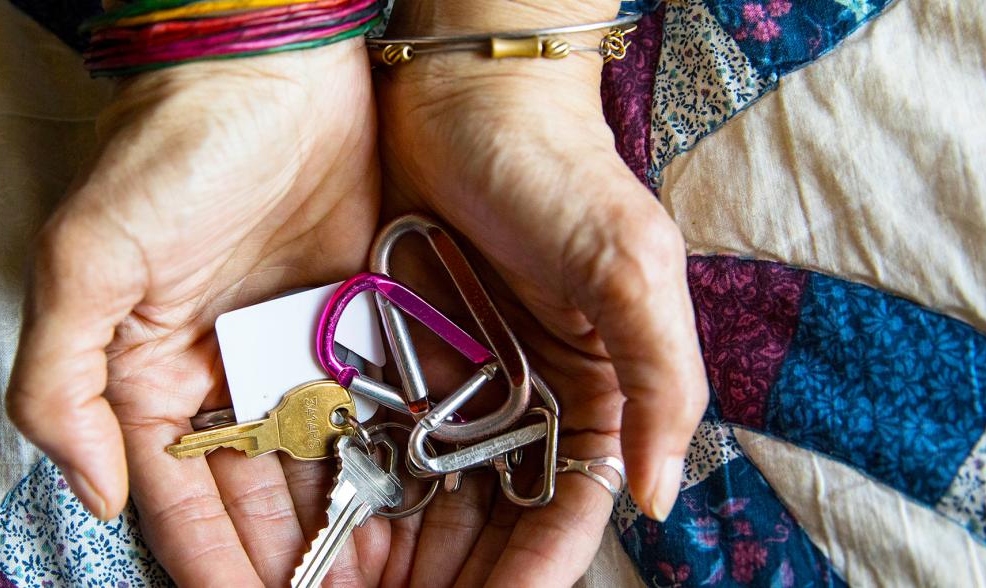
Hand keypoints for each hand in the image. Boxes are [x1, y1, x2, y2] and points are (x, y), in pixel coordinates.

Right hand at [5, 41, 389, 585]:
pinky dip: (390, 462)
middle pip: (254, 502)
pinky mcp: (349, 324)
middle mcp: (218, 378)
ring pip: (319, 468)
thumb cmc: (168, 149)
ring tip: (387, 582)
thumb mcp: (84, 262)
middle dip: (291, 564)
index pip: (179, 502)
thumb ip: (61, 385)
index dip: (213, 568)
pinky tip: (418, 511)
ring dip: (348, 530)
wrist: (269, 63)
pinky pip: (371, 410)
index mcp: (146, 377)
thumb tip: (91, 494)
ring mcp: (288, 354)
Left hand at [374, 0, 708, 583]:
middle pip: (491, 527)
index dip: (532, 574)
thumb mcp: (630, 265)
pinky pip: (374, 441)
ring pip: (428, 500)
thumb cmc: (560, 172)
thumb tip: (665, 495)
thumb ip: (662, 377)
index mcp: (596, 399)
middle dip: (453, 581)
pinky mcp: (396, 361)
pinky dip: (354, 487)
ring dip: (393, 556)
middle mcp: (526, 408)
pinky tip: (319, 527)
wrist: (469, 95)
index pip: (567, 515)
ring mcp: (457, 389)